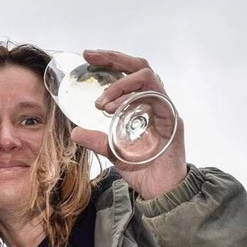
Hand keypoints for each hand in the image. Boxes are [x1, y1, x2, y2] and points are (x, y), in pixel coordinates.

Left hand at [70, 49, 186, 199]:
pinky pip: (155, 98)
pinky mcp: (172, 120)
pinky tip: (114, 109)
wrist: (161, 190)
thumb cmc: (142, 169)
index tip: (87, 57)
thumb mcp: (113, 152)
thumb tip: (75, 132)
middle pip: (139, 67)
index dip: (111, 62)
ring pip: (147, 77)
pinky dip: (132, 99)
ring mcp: (165, 109)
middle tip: (91, 56)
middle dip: (114, 58)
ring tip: (101, 102)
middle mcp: (156, 102)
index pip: (129, 73)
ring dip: (120, 85)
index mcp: (144, 105)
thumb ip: (96, 140)